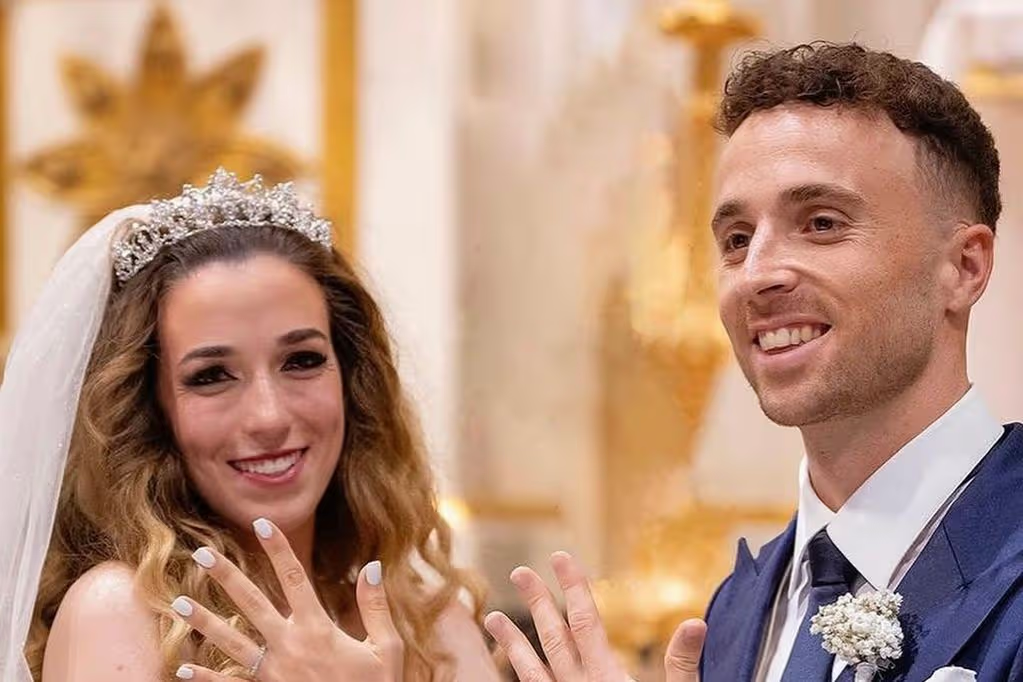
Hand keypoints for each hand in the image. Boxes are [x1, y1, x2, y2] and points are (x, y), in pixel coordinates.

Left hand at [170, 518, 402, 680]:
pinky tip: (182, 667)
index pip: (295, 578)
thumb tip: (372, 566)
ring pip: (230, 642)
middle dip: (226, 576)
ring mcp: (273, 674)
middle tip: (202, 554)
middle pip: (252, 603)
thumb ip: (375, 606)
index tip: (262, 524)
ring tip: (176, 603)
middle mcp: (289, 647)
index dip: (278, 549)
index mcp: (319, 629)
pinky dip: (205, 677)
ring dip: (202, 622)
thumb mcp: (386, 648)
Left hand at [484, 552, 705, 681]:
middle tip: (519, 571)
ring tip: (489, 618)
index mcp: (610, 678)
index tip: (561, 557)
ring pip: (532, 671)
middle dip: (538, 602)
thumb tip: (695, 621)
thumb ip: (682, 665)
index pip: (587, 622)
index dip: (574, 587)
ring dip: (510, 644)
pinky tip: (506, 673)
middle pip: (554, 637)